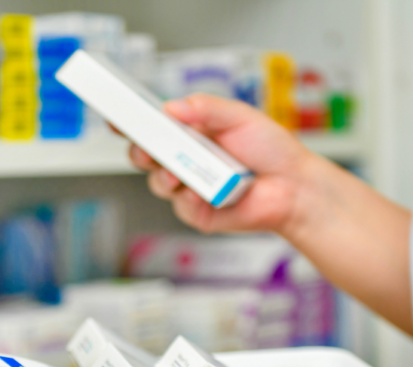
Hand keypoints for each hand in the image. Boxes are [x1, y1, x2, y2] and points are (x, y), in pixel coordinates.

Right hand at [128, 93, 321, 236]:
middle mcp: (186, 161)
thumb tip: (172, 107)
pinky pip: (180, 205)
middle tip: (146, 144)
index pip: (153, 128)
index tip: (117, 116)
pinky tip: (201, 190)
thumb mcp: (239, 116)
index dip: (132, 123)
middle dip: (140, 150)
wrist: (294, 186)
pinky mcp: (198, 212)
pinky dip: (187, 196)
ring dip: (164, 174)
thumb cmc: (271, 151)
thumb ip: (205, 108)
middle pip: (145, 156)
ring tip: (178, 169)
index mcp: (191, 134)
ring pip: (158, 182)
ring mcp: (189, 188)